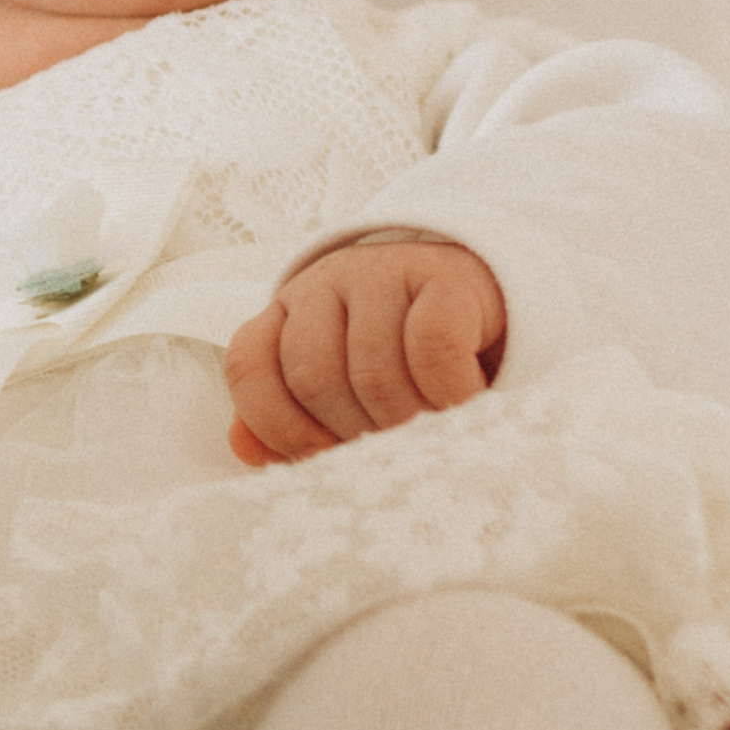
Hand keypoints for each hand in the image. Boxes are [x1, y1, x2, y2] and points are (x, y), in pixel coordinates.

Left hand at [224, 238, 505, 465]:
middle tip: (389, 455)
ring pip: (372, 370)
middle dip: (351, 433)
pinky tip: (462, 409)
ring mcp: (384, 272)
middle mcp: (326, 282)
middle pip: (312, 376)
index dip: (275, 424)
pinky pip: (433, 347)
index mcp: (288, 311)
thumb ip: (288, 421)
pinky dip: (448, 394)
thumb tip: (242, 446)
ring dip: (403, 424)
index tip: (320, 457)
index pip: (250, 363)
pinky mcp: (445, 277)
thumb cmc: (404, 365)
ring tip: (429, 440)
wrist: (488, 302)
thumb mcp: (341, 392)